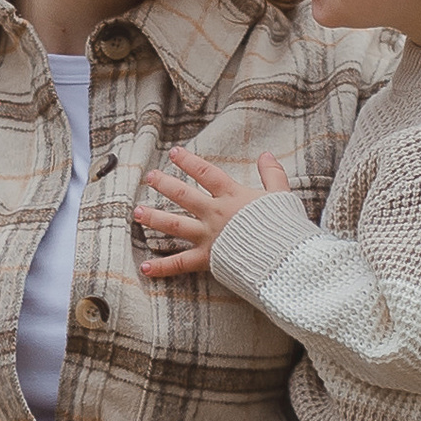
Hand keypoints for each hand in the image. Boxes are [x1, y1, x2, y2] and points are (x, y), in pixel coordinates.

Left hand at [136, 148, 287, 282]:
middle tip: (149, 177)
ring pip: (175, 224)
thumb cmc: (284, 228)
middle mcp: (215, 213)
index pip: (206, 174)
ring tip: (136, 211)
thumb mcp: (282, 195)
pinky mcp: (208, 259)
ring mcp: (209, 236)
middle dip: (164, 184)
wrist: (282, 257)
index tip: (175, 153)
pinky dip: (163, 267)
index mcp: (233, 196)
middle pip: (183, 195)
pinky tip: (146, 267)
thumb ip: (273, 174)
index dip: (190, 162)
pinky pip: (181, 263)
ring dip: (154, 217)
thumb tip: (266, 155)